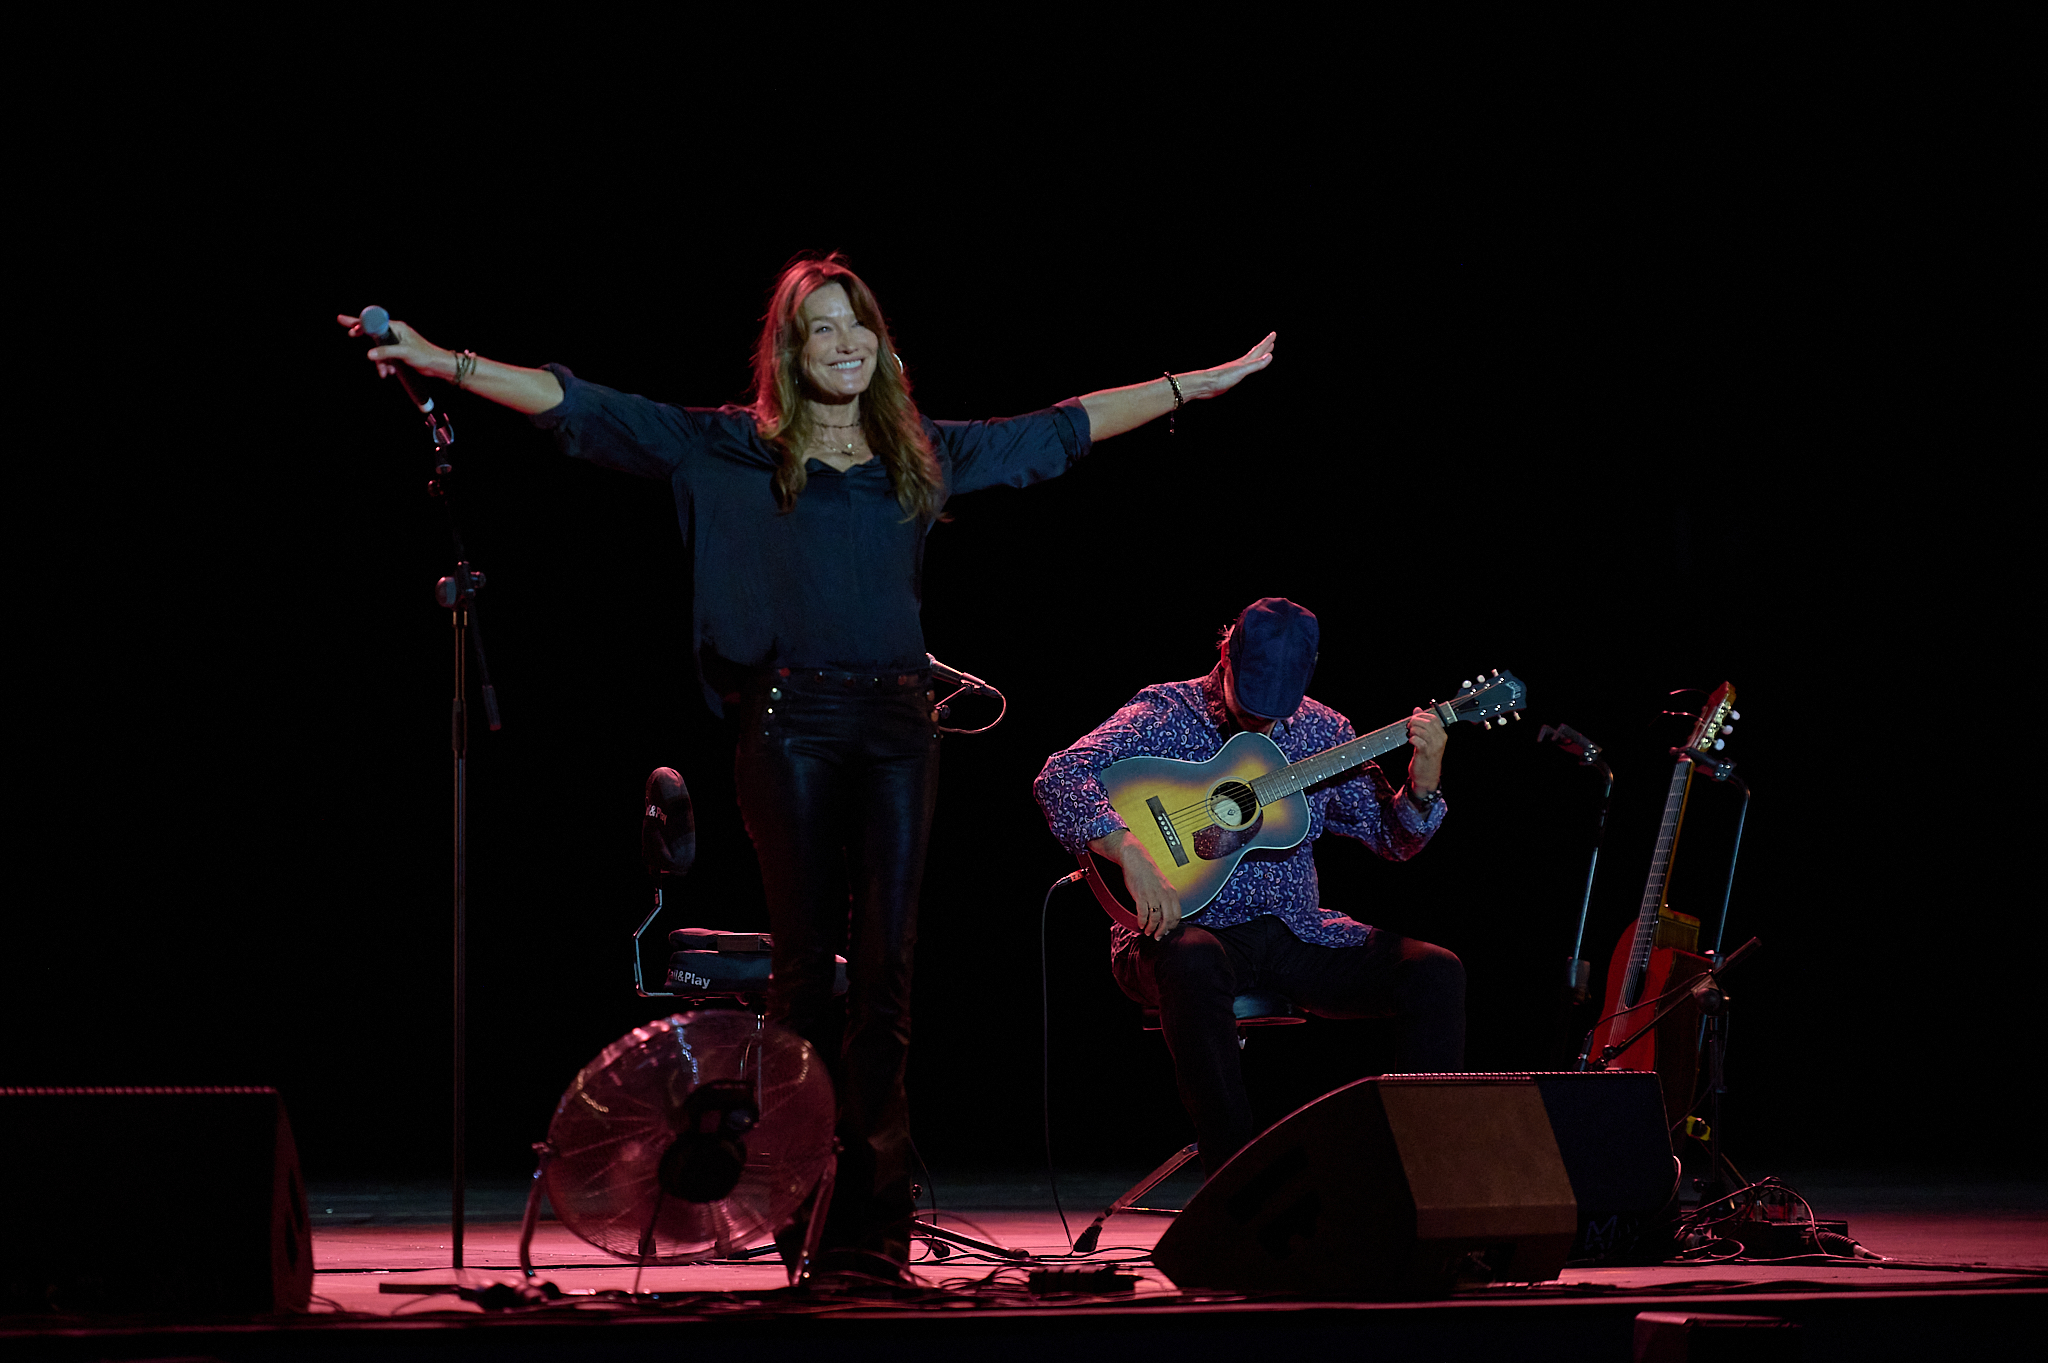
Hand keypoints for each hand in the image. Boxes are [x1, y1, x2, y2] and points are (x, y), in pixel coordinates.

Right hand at [336, 313, 451, 381]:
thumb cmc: (425, 356)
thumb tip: (369, 354)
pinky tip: (389, 372)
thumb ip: (386, 352)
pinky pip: (385, 357)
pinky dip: (385, 365)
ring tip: (385, 372)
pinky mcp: (398, 352)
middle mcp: (396, 332)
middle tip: (350, 333)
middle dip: (363, 336)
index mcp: (397, 327)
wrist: (437, 366)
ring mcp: (396, 342)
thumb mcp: (404, 353)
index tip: (350, 326)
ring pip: (379, 350)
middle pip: (374, 333)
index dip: (361, 323)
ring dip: (379, 362)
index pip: (375, 322)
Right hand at [1095, 831, 1182, 939]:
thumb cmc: (1148, 872)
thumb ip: (1166, 898)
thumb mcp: (1162, 885)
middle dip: (1162, 931)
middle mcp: (1164, 895)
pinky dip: (1142, 922)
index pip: (1177, 915)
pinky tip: (1140, 924)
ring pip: (1155, 919)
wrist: (1136, 859)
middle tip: (1157, 936)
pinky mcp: (1141, 895)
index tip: (1166, 931)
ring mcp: (1153, 895)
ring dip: (1151, 928)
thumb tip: (1165, 914)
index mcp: (1172, 892)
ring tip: (1147, 932)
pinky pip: (1143, 914)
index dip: (1172, 926)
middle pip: (1168, 920)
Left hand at [1186, 332, 1275, 399]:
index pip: (1258, 350)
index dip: (1267, 342)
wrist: (1205, 385)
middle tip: (1271, 340)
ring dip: (1258, 356)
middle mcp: (1240, 364)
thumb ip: (1255, 365)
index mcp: (1244, 362)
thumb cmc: (1221, 378)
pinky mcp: (1231, 378)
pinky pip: (1245, 370)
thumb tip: (1269, 356)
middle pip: (1255, 354)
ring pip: (1250, 361)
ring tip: (1262, 353)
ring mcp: (1235, 370)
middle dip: (1264, 347)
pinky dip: (1249, 366)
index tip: (1273, 334)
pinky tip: (1247, 368)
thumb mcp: (1241, 371)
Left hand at [1407, 707, 1447, 797]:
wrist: (1427, 777)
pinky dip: (1412, 739)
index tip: (1413, 720)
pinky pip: (1418, 741)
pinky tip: (1410, 742)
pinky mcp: (1425, 753)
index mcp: (1441, 735)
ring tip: (1410, 735)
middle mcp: (1440, 740)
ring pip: (1422, 730)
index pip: (1433, 718)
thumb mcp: (1426, 739)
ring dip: (1412, 731)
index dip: (1421, 716)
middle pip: (1427, 722)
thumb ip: (1422, 724)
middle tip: (1409, 727)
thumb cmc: (1426, 757)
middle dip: (1415, 721)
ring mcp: (1433, 747)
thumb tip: (1417, 709)